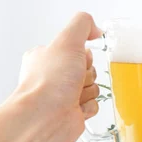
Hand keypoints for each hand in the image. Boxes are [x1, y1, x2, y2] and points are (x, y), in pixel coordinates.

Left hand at [15, 12, 102, 141]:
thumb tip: (96, 29)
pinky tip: (76, 107)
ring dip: (88, 91)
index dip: (84, 55)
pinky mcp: (73, 112)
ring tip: (72, 95)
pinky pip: (95, 105)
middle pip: (90, 68)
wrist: (45, 117)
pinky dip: (89, 106)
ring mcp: (63, 95)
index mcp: (48, 57)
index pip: (79, 50)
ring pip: (94, 87)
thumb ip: (83, 24)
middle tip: (74, 79)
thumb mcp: (67, 40)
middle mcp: (54, 76)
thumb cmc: (50, 82)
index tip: (77, 59)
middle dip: (87, 75)